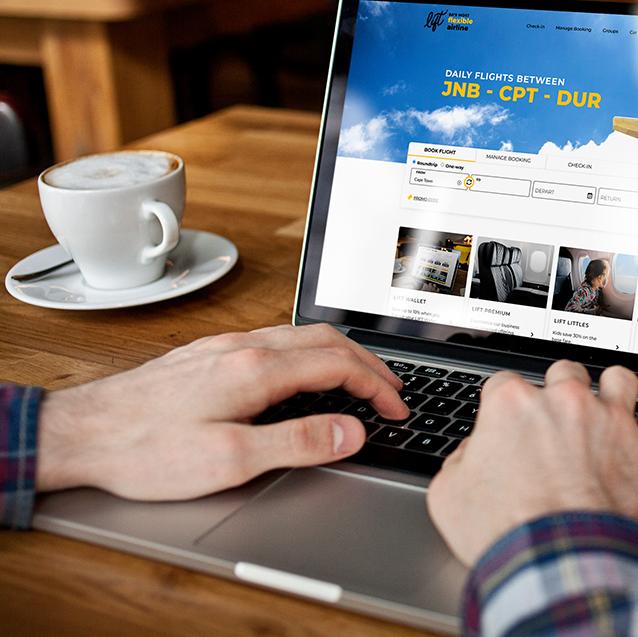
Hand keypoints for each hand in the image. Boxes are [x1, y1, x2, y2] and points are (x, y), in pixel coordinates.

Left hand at [36, 323, 407, 499]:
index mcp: (255, 369)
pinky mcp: (208, 354)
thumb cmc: (146, 450)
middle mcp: (243, 347)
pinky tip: (302, 371)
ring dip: (339, 354)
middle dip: (368, 363)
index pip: (338, 365)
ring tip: (359, 377)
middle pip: (326, 340)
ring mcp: (224, 346)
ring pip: (300, 335)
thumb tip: (352, 432)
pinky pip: (275, 339)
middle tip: (392, 390)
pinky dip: (308, 352)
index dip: (377, 386)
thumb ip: (297, 443)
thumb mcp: (229, 460)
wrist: (83, 432)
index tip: (396, 409)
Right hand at [426, 360, 637, 566]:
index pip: (504, 384)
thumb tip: (468, 457)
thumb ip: (458, 462)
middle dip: (560, 391)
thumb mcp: (449, 498)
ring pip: (620, 380)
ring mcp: (612, 422)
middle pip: (564, 372)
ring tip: (610, 409)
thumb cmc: (508, 533)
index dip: (504, 406)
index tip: (508, 424)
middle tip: (557, 419)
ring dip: (614, 392)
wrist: (560, 564)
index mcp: (513, 405)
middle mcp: (566, 403)